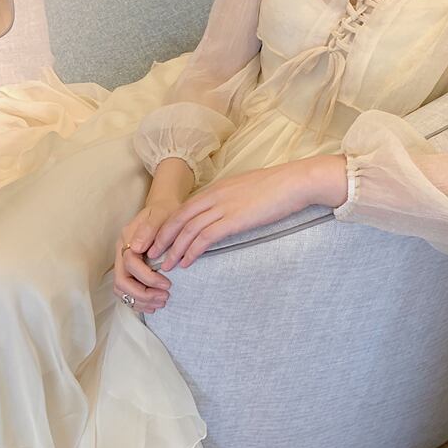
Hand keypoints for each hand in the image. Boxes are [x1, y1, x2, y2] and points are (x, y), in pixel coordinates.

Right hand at [113, 199, 175, 313]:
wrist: (164, 211)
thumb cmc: (164, 213)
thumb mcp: (160, 215)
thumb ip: (149, 229)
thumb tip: (137, 248)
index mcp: (126, 239)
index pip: (130, 264)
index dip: (148, 278)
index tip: (168, 284)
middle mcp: (121, 253)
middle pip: (121, 282)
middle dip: (143, 294)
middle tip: (165, 298)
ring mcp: (123, 263)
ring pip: (122, 290)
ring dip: (141, 300)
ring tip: (162, 303)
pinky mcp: (129, 271)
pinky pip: (126, 292)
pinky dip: (138, 302)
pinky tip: (153, 305)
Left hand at [147, 154, 348, 270]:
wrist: (295, 182)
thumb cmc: (277, 188)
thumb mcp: (246, 190)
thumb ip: (231, 200)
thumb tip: (226, 214)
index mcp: (216, 188)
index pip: (183, 208)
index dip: (168, 225)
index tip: (160, 240)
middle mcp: (214, 196)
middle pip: (179, 218)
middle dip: (163, 238)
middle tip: (153, 255)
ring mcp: (223, 207)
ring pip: (188, 230)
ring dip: (174, 249)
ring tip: (166, 265)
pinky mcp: (234, 220)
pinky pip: (205, 237)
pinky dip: (192, 251)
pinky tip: (186, 262)